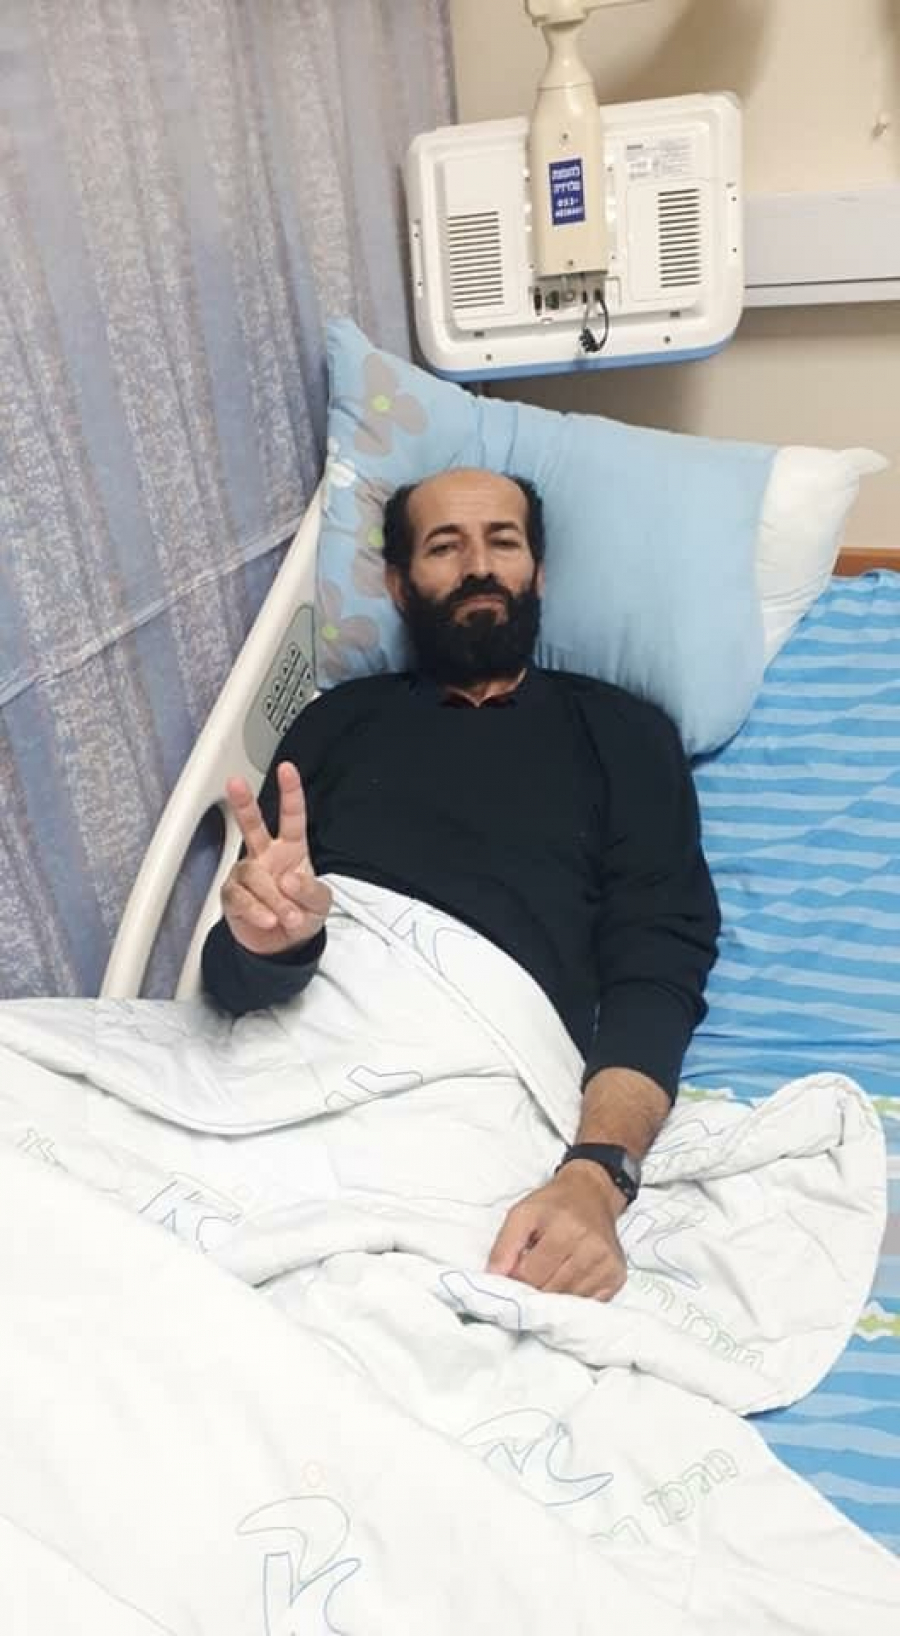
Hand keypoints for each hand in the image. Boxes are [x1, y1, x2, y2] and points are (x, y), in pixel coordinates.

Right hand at [221, 762, 331, 956]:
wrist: (284, 947)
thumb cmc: (304, 915)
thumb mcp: (321, 904)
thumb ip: (311, 890)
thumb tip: (289, 879)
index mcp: (291, 849)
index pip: (292, 816)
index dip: (290, 792)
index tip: (287, 770)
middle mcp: (265, 856)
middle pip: (252, 825)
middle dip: (243, 803)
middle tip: (235, 784)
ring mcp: (247, 874)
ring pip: (253, 875)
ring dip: (274, 899)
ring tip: (288, 917)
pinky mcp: (233, 896)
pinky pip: (240, 898)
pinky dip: (257, 911)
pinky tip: (268, 920)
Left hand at [486, 1162, 626, 1300]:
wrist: (591, 1194)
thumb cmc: (553, 1205)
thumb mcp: (522, 1213)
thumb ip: (504, 1245)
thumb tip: (494, 1277)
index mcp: (565, 1230)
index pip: (531, 1275)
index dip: (515, 1279)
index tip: (512, 1274)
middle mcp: (591, 1248)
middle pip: (551, 1290)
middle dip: (534, 1290)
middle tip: (530, 1277)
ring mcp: (607, 1264)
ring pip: (569, 1300)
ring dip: (553, 1295)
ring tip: (548, 1276)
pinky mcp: (617, 1275)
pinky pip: (589, 1302)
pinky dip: (573, 1298)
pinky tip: (567, 1280)